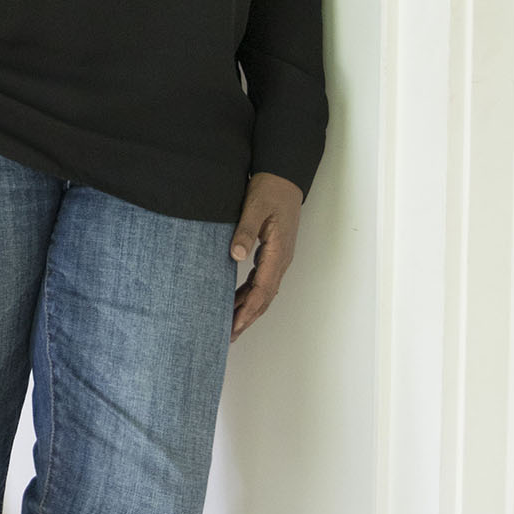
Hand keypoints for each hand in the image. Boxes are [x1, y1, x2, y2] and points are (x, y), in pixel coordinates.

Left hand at [228, 172, 302, 339]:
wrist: (284, 178)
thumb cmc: (270, 190)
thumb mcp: (254, 207)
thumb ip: (245, 231)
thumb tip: (236, 255)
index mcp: (278, 252)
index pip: (263, 290)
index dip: (248, 310)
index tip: (235, 325)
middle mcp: (281, 259)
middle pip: (265, 297)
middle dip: (247, 318)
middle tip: (229, 336)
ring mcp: (279, 258)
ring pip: (264, 292)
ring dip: (248, 309)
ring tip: (230, 326)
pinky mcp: (273, 253)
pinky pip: (261, 281)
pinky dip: (249, 294)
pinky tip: (235, 301)